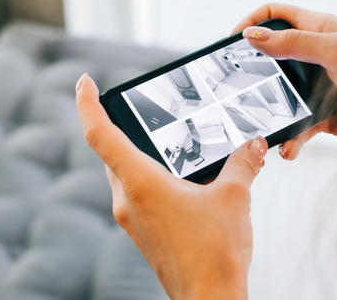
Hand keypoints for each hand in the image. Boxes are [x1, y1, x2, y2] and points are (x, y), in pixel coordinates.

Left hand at [76, 74, 265, 299]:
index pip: (99, 133)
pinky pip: (140, 195)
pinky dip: (154, 178)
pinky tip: (186, 181)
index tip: (84, 82)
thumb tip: (252, 145)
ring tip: (176, 145)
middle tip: (145, 111)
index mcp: (140, 182)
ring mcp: (133, 219)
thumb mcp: (235, 197)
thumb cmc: (215, 254)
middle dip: (123, 128)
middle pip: (112, 152)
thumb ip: (242, 164)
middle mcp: (128, 200)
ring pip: (126, 174)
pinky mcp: (145, 233)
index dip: (87, 103)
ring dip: (143, 155)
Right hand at [233, 3, 336, 158]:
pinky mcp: (325, 117)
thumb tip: (253, 35)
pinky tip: (289, 148)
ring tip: (261, 125)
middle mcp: (317, 56)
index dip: (253, 22)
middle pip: (274, 58)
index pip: (277, 15)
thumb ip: (293, 43)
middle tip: (236, 85)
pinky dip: (291, 138)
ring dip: (271, 111)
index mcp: (320, 30)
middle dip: (255, 72)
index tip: (232, 40)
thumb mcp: (334, 49)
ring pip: (282, 96)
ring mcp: (319, 87)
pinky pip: (298, 126)